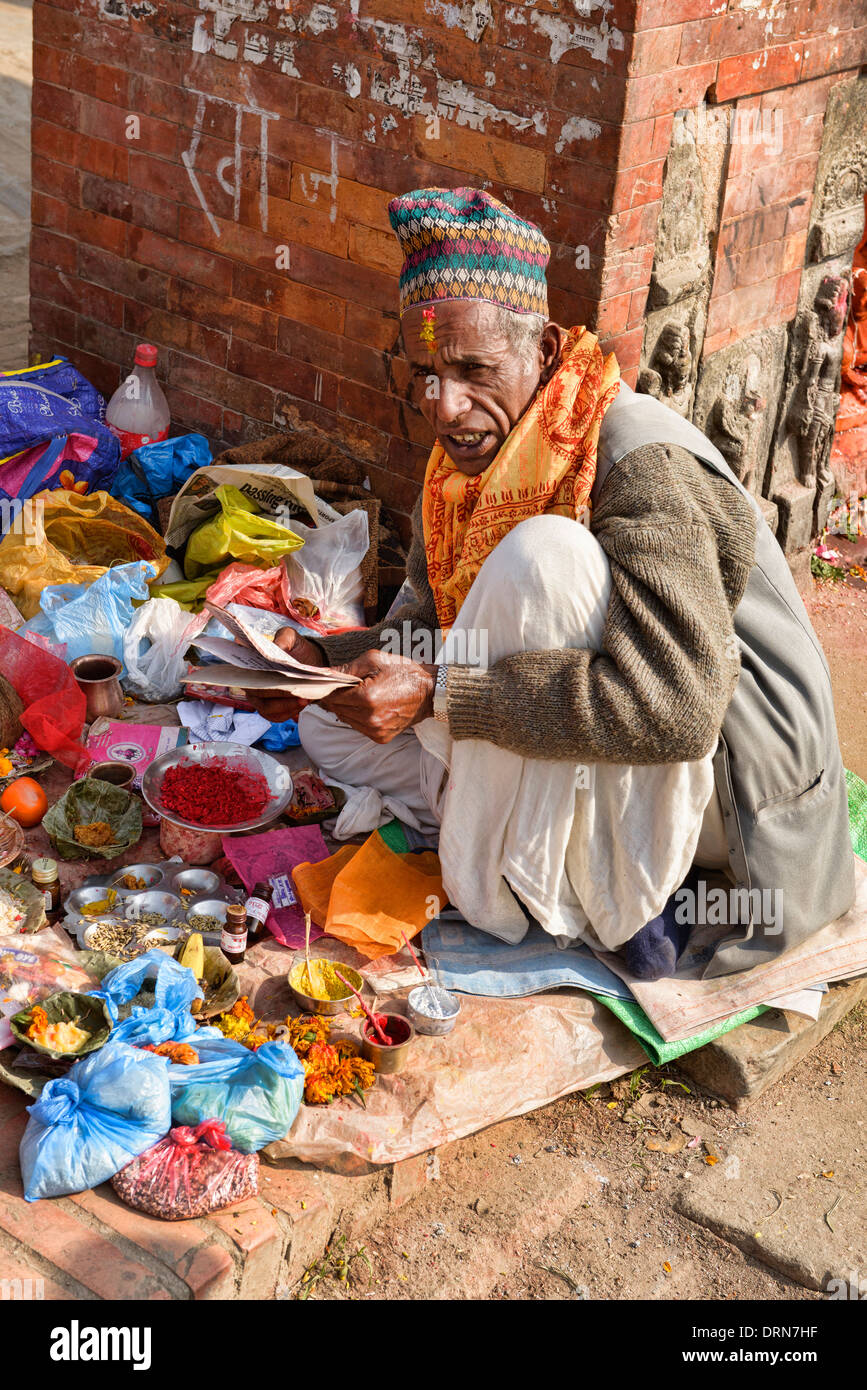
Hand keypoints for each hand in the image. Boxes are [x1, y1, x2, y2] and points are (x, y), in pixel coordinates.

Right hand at [245, 625, 327, 723]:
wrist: (311, 664)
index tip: (263, 669)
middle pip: (256, 690)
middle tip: (293, 688)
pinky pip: (275, 716)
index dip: (246, 668)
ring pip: (265, 707)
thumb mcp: (292, 637)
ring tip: (302, 699)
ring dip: (284, 705)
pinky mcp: (269, 710)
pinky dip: (288, 712)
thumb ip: (284, 638)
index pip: (240, 664)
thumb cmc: (296, 649)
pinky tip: (301, 704)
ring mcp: (258, 697)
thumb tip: (279, 647)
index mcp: (249, 660)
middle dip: (275, 691)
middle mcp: (249, 681)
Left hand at [320, 650, 435, 742]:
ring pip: (345, 719)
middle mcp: (370, 718)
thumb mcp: (373, 660)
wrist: (429, 692)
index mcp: (367, 698)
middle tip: (346, 685)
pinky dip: (358, 717)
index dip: (327, 688)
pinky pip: (358, 727)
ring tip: (360, 694)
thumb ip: (346, 669)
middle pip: (336, 709)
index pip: (332, 696)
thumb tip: (323, 674)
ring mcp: (376, 731)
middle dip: (337, 697)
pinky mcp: (381, 738)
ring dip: (347, 707)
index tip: (328, 681)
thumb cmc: (403, 672)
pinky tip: (369, 706)